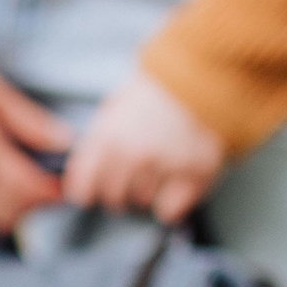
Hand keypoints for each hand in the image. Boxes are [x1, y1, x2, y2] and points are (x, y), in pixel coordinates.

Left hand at [62, 71, 226, 224]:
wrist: (203, 78)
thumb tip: (84, 172)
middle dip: (117, 194)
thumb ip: (97, 142)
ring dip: (146, 192)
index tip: (90, 194)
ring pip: (142, 201)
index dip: (86, 193)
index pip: (82, 187)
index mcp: (107, 138)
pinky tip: (174, 186)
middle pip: (113, 198)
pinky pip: (171, 209)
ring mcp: (164, 166)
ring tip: (157, 171)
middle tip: (127, 182)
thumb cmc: (157, 91)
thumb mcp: (114, 108)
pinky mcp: (194, 173)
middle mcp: (133, 155)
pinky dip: (170, 204)